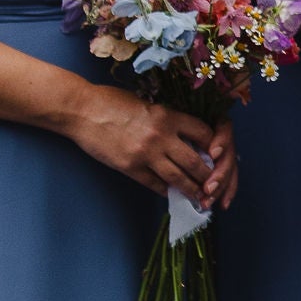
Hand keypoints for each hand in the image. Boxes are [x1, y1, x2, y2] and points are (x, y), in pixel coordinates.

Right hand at [70, 92, 235, 207]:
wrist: (82, 110)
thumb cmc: (111, 101)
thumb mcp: (146, 104)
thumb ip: (165, 120)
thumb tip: (183, 136)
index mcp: (168, 116)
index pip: (204, 133)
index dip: (215, 146)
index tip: (218, 155)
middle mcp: (162, 136)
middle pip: (196, 161)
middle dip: (209, 176)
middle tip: (215, 185)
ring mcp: (146, 154)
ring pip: (179, 178)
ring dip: (192, 190)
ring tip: (201, 198)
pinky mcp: (130, 167)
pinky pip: (155, 184)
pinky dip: (166, 191)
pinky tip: (171, 196)